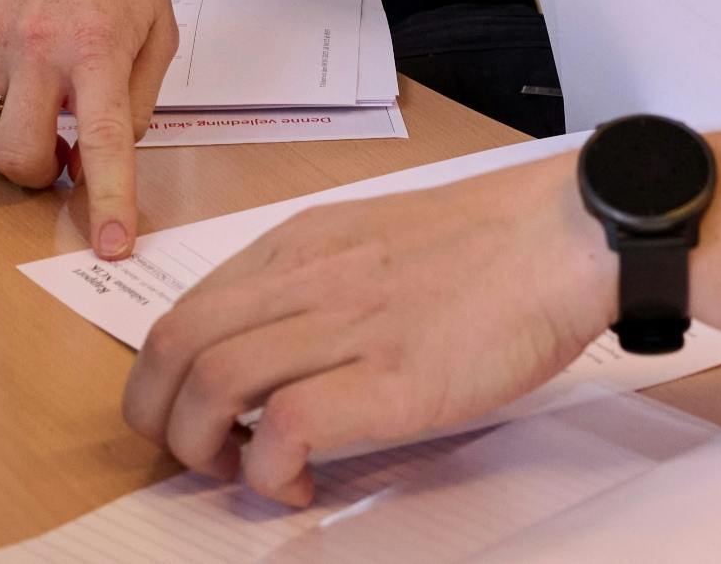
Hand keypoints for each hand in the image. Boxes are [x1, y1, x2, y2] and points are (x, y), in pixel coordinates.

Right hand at [0, 0, 175, 258]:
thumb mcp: (158, 27)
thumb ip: (138, 99)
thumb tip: (108, 153)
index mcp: (98, 48)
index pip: (103, 145)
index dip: (107, 203)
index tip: (109, 247)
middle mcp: (39, 48)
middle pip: (19, 157)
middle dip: (40, 178)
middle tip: (63, 157)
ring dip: (6, 151)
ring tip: (34, 123)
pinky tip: (7, 94)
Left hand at [123, 152, 616, 502]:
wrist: (564, 238)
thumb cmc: (491, 244)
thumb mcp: (375, 236)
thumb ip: (320, 277)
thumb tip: (283, 343)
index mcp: (301, 244)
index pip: (185, 306)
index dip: (164, 373)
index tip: (187, 410)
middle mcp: (307, 277)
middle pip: (174, 344)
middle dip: (156, 413)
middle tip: (191, 452)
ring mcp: (345, 327)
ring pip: (211, 383)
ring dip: (200, 446)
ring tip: (237, 472)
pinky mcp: (388, 380)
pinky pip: (285, 428)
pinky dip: (270, 470)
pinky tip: (298, 483)